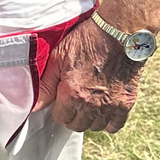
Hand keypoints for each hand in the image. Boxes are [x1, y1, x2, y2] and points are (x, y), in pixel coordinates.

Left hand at [37, 15, 143, 133]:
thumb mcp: (58, 57)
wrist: (119, 33)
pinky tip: (105, 111)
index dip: (59, 108)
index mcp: (72, 94)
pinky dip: (109, 121)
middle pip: (77, 125)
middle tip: (74, 100)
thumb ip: (45, 85)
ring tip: (89, 104)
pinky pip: (115, 125)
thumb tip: (33, 105)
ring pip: (95, 126)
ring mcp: (110, 105)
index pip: (60, 118)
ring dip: (90, 119)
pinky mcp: (126, 102)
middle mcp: (91, 105)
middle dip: (73, 115)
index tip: (62, 98)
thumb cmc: (87, 40)